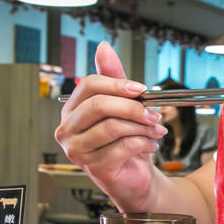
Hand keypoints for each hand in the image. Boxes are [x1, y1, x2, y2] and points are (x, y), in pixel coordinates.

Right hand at [54, 42, 165, 207]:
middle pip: (99, 105)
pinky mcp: (94, 168)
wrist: (135, 176)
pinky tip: (151, 145)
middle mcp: (67, 130)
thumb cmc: (125, 140)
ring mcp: (77, 150)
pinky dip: (143, 143)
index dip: (118, 84)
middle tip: (153, 112)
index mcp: (71, 110)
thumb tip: (103, 48)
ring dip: (142, 127)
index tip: (142, 89)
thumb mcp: (122, 104)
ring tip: (156, 129)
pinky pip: (122, 147)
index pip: (90, 86)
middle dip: (132, 107)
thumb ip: (113, 77)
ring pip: (113, 127)